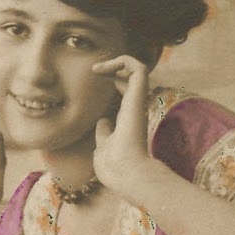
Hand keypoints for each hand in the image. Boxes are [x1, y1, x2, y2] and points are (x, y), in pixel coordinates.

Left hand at [91, 56, 154, 196]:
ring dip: (118, 61)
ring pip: (138, 69)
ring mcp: (138, 102)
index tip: (95, 79)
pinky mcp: (139, 97)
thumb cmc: (114, 166)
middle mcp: (135, 108)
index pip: (125, 91)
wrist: (126, 173)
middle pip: (131, 78)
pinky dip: (124, 60)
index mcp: (128, 118)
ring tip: (97, 68)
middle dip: (115, 68)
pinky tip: (105, 68)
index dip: (113, 80)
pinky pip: (139, 68)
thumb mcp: (103, 146)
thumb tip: (103, 121)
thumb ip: (104, 132)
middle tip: (94, 70)